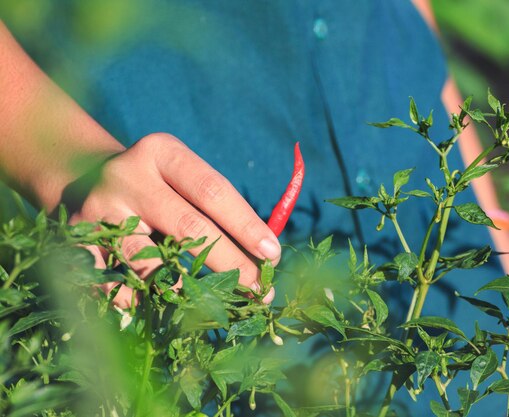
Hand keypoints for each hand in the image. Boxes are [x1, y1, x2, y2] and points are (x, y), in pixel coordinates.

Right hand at [68, 133, 280, 306]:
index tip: (273, 254)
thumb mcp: (180, 178)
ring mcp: (99, 208)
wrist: (83, 177)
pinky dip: (139, 300)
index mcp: (163, 152)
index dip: (246, 224)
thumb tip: (263, 257)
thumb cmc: (155, 185)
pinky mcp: (77, 238)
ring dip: (189, 291)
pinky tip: (163, 310)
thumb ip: (214, 208)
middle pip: (188, 227)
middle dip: (231, 264)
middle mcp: (128, 175)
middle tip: (261, 291)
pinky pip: (113, 281)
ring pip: (150, 261)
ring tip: (219, 307)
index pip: (213, 190)